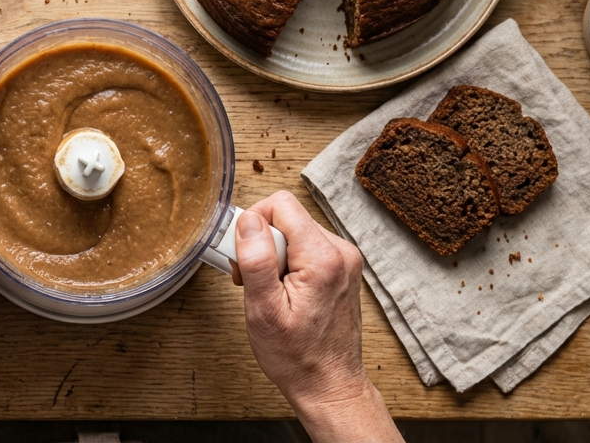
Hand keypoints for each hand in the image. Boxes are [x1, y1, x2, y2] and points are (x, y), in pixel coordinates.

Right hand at [234, 191, 400, 442]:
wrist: (329, 385)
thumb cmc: (297, 357)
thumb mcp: (263, 310)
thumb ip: (256, 260)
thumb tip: (248, 221)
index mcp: (323, 258)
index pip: (281, 204)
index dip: (253, 224)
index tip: (245, 258)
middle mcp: (340, 252)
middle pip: (287, 218)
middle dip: (262, 244)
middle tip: (254, 283)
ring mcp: (344, 260)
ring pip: (294, 233)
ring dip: (274, 256)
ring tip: (269, 292)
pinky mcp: (341, 269)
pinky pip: (305, 248)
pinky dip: (288, 264)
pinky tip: (284, 293)